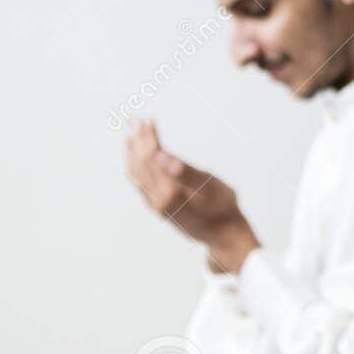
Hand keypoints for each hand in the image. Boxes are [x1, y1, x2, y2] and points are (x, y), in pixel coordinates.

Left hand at [125, 119, 260, 273]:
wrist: (224, 235)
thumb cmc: (222, 207)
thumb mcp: (208, 186)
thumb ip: (183, 170)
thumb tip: (159, 155)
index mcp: (169, 191)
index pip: (151, 158)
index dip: (148, 137)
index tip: (146, 119)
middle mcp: (157, 200)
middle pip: (140, 164)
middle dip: (137, 140)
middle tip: (133, 119)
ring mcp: (156, 206)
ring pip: (137, 175)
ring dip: (132, 152)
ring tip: (130, 134)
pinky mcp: (158, 209)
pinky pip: (140, 185)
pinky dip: (135, 167)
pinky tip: (135, 159)